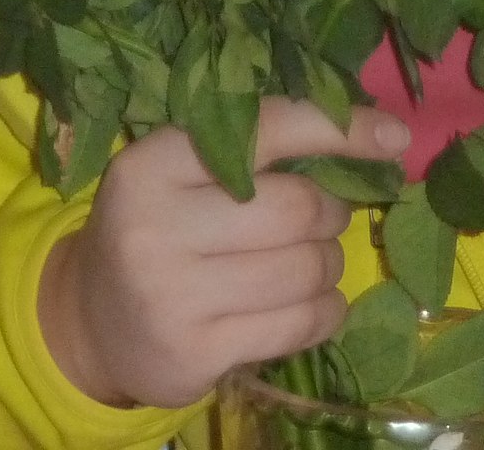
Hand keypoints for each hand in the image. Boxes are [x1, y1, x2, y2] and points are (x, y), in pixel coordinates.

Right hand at [39, 98, 411, 408]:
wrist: (89, 322)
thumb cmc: (156, 228)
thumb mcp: (177, 174)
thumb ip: (250, 148)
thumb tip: (371, 133)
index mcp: (152, 164)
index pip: (265, 129)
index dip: (339, 129)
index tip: (394, 136)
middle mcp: (156, 226)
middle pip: (296, 208)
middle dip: (329, 212)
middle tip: (321, 218)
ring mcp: (173, 296)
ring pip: (305, 270)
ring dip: (328, 265)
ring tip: (310, 263)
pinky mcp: (197, 353)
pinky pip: (299, 325)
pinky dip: (325, 312)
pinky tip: (313, 305)